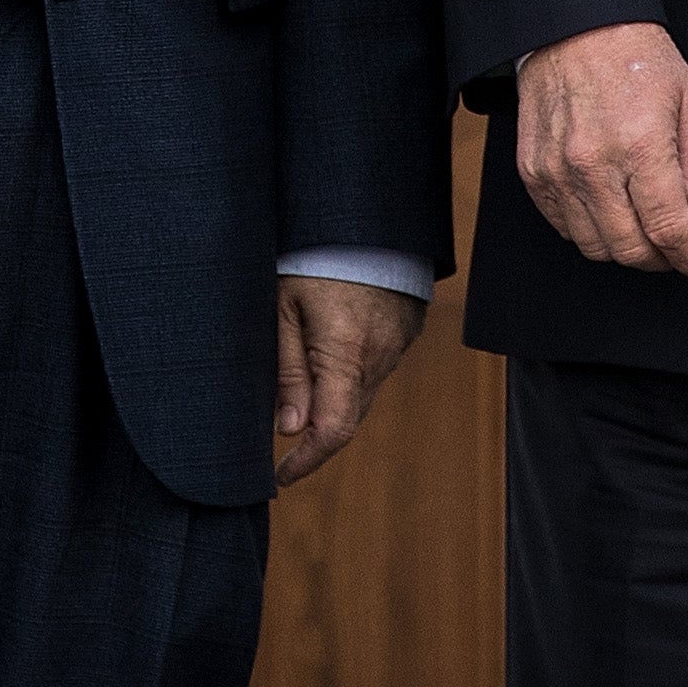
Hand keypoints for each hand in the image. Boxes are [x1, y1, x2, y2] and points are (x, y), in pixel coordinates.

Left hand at [273, 275, 424, 488]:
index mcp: (345, 353)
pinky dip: (354, 370)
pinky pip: (378, 364)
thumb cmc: (312, 254)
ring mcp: (399, 342)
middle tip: (280, 428)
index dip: (306, 461)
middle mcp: (380, 355)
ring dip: (334, 395)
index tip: (279, 475)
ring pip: (363, 390)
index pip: (333, 431)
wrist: (362, 211)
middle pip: (349, 415)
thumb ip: (286, 370)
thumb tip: (287, 429)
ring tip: (301, 367)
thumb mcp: (282, 307)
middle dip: (315, 430)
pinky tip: (332, 341)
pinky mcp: (408, 328)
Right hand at [513, 22, 687, 283]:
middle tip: (677, 250)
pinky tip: (610, 211)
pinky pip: (563, 227)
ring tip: (644, 229)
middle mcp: (594, 163)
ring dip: (626, 249)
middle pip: (631, 248)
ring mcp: (557, 170)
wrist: (574, 25)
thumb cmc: (637, 57)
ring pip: (594, 246)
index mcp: (640, 144)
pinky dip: (590, 231)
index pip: (669, 230)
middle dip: (662, 259)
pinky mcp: (533, 171)